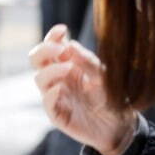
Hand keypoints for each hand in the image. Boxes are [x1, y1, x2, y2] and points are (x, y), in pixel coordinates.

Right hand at [28, 24, 136, 154]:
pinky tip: (61, 88)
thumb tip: (69, 44)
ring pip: (39, 78)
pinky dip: (50, 94)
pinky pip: (47, 102)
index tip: (63, 30)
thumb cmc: (109, 96)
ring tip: (69, 68)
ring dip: (51, 70)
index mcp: (67, 64)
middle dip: (43, 50)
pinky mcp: (57, 114)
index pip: (51, 46)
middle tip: (59, 49)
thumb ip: (87, 60)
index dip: (52, 36)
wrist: (118, 124)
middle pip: (36, 59)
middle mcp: (57, 78)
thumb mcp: (103, 75)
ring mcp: (55, 96)